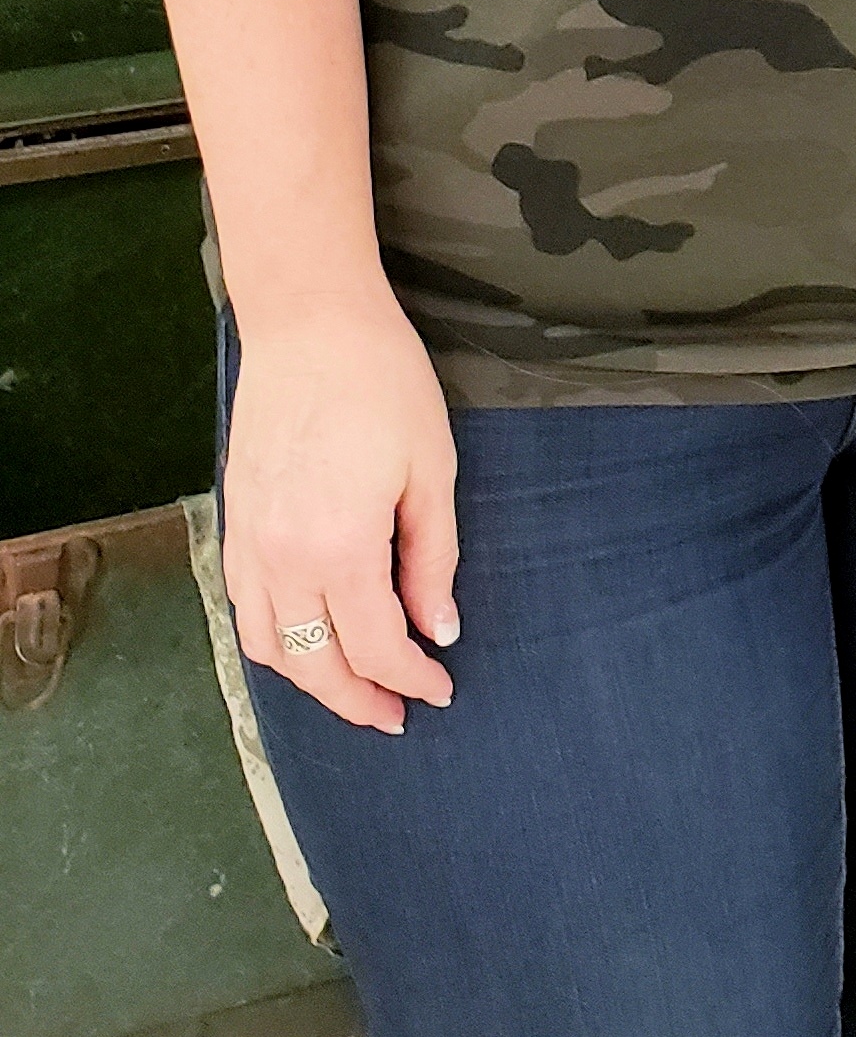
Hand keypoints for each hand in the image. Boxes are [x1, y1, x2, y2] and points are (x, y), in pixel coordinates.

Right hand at [223, 294, 459, 732]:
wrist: (309, 321)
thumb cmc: (382, 382)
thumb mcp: (430, 467)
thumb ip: (432, 557)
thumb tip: (440, 628)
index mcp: (339, 547)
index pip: (375, 645)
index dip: (411, 677)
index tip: (440, 688)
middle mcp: (282, 558)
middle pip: (316, 664)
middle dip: (359, 699)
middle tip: (397, 715)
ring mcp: (248, 542)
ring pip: (269, 647)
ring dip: (311, 682)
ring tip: (353, 690)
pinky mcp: (233, 521)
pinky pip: (244, 608)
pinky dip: (273, 641)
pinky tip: (304, 640)